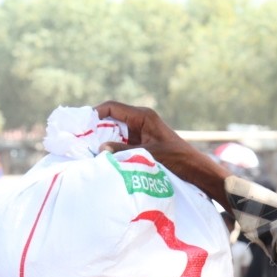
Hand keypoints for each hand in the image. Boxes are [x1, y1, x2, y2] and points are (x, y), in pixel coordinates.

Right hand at [94, 101, 231, 205]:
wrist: (195, 169)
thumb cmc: (176, 158)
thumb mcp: (148, 154)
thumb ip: (123, 150)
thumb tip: (100, 148)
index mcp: (143, 116)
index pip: (112, 107)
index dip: (95, 113)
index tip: (82, 125)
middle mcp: (140, 120)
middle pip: (111, 119)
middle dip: (97, 128)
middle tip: (81, 140)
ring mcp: (141, 132)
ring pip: (115, 132)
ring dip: (104, 140)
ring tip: (90, 150)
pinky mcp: (142, 143)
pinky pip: (122, 142)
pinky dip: (113, 148)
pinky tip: (105, 157)